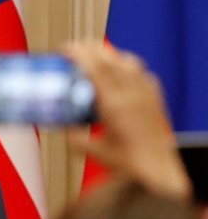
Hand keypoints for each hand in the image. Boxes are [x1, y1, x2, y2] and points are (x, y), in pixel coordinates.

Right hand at [66, 42, 190, 199]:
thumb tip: (61, 124)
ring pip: (129, 62)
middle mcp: (132, 96)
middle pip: (110, 59)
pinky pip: (142, 73)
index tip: (65, 49)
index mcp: (114, 106)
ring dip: (110, 55)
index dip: (79, 54)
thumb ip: (73, 135)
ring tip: (96, 57)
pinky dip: (128, 67)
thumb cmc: (127, 164)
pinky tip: (121, 74)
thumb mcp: (90, 151)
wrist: (157, 171)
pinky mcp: (155, 99)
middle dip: (90, 48)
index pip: (95, 69)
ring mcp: (146, 95)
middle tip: (75, 47)